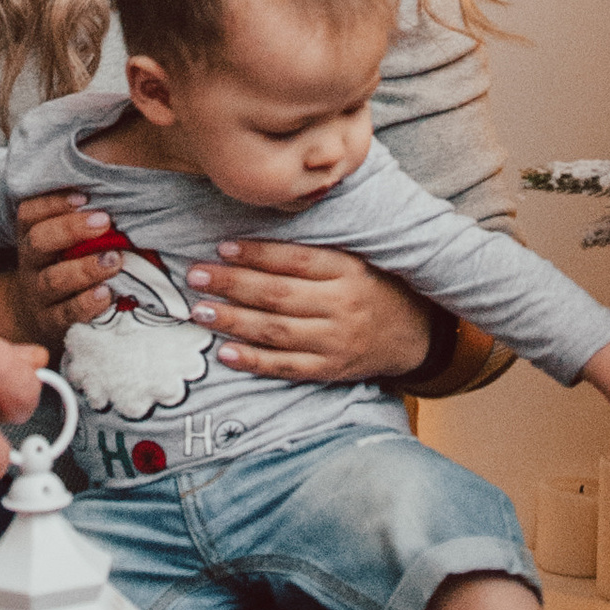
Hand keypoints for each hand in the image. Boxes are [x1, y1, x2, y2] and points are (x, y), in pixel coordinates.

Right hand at [12, 188, 126, 343]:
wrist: (38, 314)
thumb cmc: (62, 264)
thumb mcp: (62, 239)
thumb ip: (81, 216)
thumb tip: (117, 186)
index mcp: (30, 235)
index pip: (30, 213)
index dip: (53, 203)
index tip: (84, 197)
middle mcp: (30, 263)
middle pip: (39, 242)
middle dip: (71, 229)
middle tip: (105, 222)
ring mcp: (37, 294)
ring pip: (53, 280)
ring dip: (85, 268)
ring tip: (115, 260)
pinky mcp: (51, 323)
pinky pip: (66, 314)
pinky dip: (87, 304)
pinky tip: (107, 294)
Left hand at [180, 239, 431, 386]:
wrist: (413, 334)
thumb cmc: (374, 288)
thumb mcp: (355, 259)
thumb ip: (313, 252)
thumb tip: (255, 240)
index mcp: (348, 270)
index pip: (295, 260)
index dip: (256, 254)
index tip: (222, 247)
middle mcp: (341, 306)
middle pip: (279, 295)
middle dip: (232, 284)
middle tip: (196, 276)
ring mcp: (335, 341)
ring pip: (277, 331)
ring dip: (234, 321)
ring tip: (201, 311)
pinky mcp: (330, 370)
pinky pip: (287, 366)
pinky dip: (254, 361)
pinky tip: (225, 352)